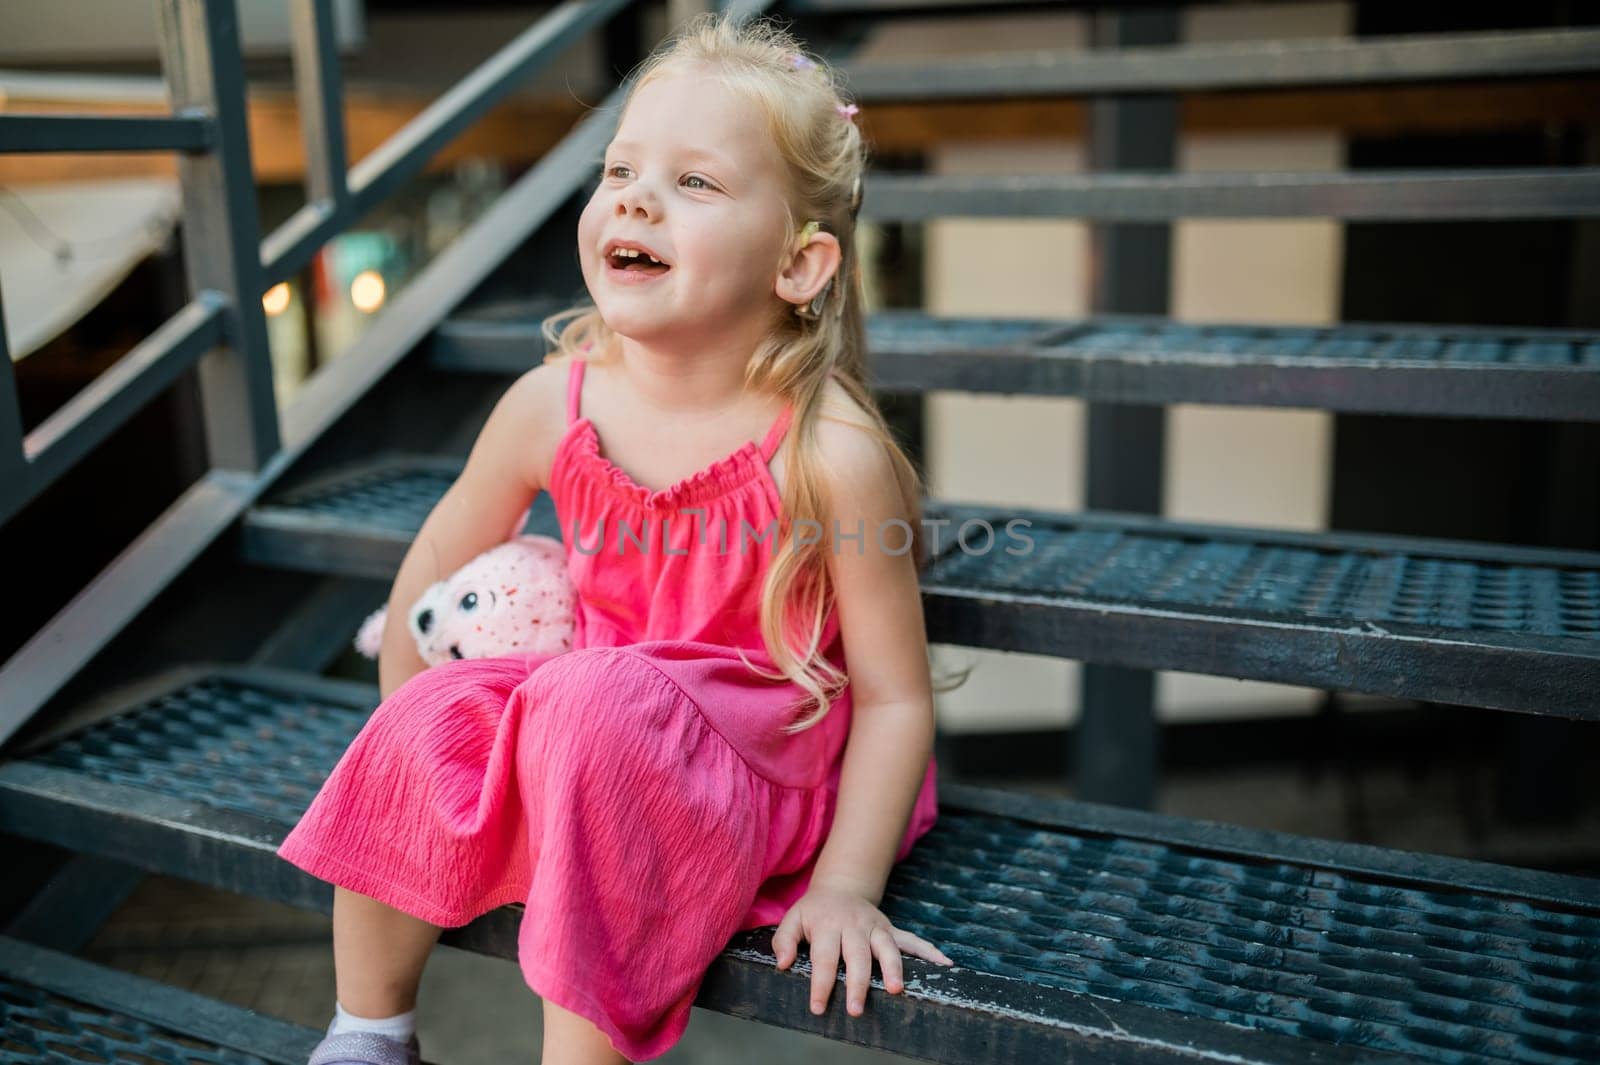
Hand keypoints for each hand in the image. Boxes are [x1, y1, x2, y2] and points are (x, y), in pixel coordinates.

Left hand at [771, 881, 952, 1017]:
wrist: (840, 887)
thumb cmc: (814, 911)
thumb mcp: (792, 918)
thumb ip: (784, 940)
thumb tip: (783, 963)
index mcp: (828, 925)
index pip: (824, 958)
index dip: (821, 984)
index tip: (818, 1007)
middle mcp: (855, 926)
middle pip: (858, 956)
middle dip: (858, 983)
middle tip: (856, 1009)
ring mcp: (876, 926)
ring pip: (887, 948)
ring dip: (893, 968)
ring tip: (896, 990)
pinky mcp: (890, 929)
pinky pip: (911, 939)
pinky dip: (928, 950)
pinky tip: (944, 963)